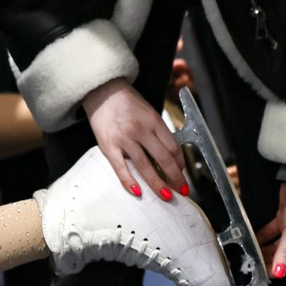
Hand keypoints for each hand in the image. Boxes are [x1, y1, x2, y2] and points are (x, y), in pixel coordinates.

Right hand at [82, 78, 186, 198]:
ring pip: (145, 166)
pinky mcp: (108, 145)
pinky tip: (137, 191)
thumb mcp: (149, 112)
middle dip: (175, 177)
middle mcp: (140, 129)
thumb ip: (158, 132)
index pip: (173, 147)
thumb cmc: (127, 102)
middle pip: (163, 159)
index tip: (183, 172)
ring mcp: (124, 138)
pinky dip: (129, 181)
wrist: (102, 90)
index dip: (181, 163)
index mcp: (153, 120)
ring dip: (158, 184)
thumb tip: (169, 156)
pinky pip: (121, 168)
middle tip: (182, 190)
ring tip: (166, 196)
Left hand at [255, 184, 285, 279]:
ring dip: (264, 250)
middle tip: (254, 265)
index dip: (280, 271)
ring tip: (251, 255)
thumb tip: (278, 273)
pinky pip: (271, 234)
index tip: (264, 275)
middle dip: (270, 261)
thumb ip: (284, 253)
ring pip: (276, 245)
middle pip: (284, 256)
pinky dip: (263, 237)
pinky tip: (252, 242)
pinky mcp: (283, 220)